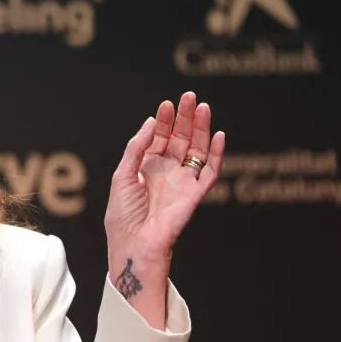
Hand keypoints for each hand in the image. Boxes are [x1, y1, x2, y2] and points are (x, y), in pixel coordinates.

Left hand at [104, 92, 224, 301]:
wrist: (133, 244)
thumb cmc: (123, 215)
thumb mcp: (123, 174)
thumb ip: (137, 147)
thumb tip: (150, 121)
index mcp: (147, 168)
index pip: (160, 139)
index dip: (164, 121)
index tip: (166, 104)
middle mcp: (167, 173)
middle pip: (180, 140)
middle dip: (185, 118)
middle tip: (190, 97)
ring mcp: (182, 182)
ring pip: (197, 150)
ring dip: (201, 129)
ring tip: (203, 107)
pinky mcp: (195, 194)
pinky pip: (211, 171)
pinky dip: (217, 154)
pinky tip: (217, 134)